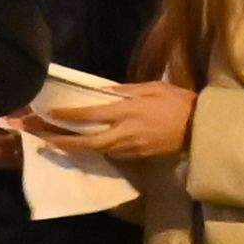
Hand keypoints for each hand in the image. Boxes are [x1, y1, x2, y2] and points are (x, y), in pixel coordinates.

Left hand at [37, 77, 197, 164]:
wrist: (201, 128)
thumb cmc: (179, 102)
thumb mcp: (153, 87)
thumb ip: (127, 90)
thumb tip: (103, 92)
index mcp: (128, 111)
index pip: (91, 115)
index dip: (68, 116)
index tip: (50, 114)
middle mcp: (126, 132)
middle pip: (88, 142)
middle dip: (64, 142)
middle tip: (43, 139)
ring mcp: (132, 148)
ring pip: (98, 150)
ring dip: (77, 147)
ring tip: (57, 141)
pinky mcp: (139, 156)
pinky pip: (113, 154)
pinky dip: (98, 150)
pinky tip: (88, 145)